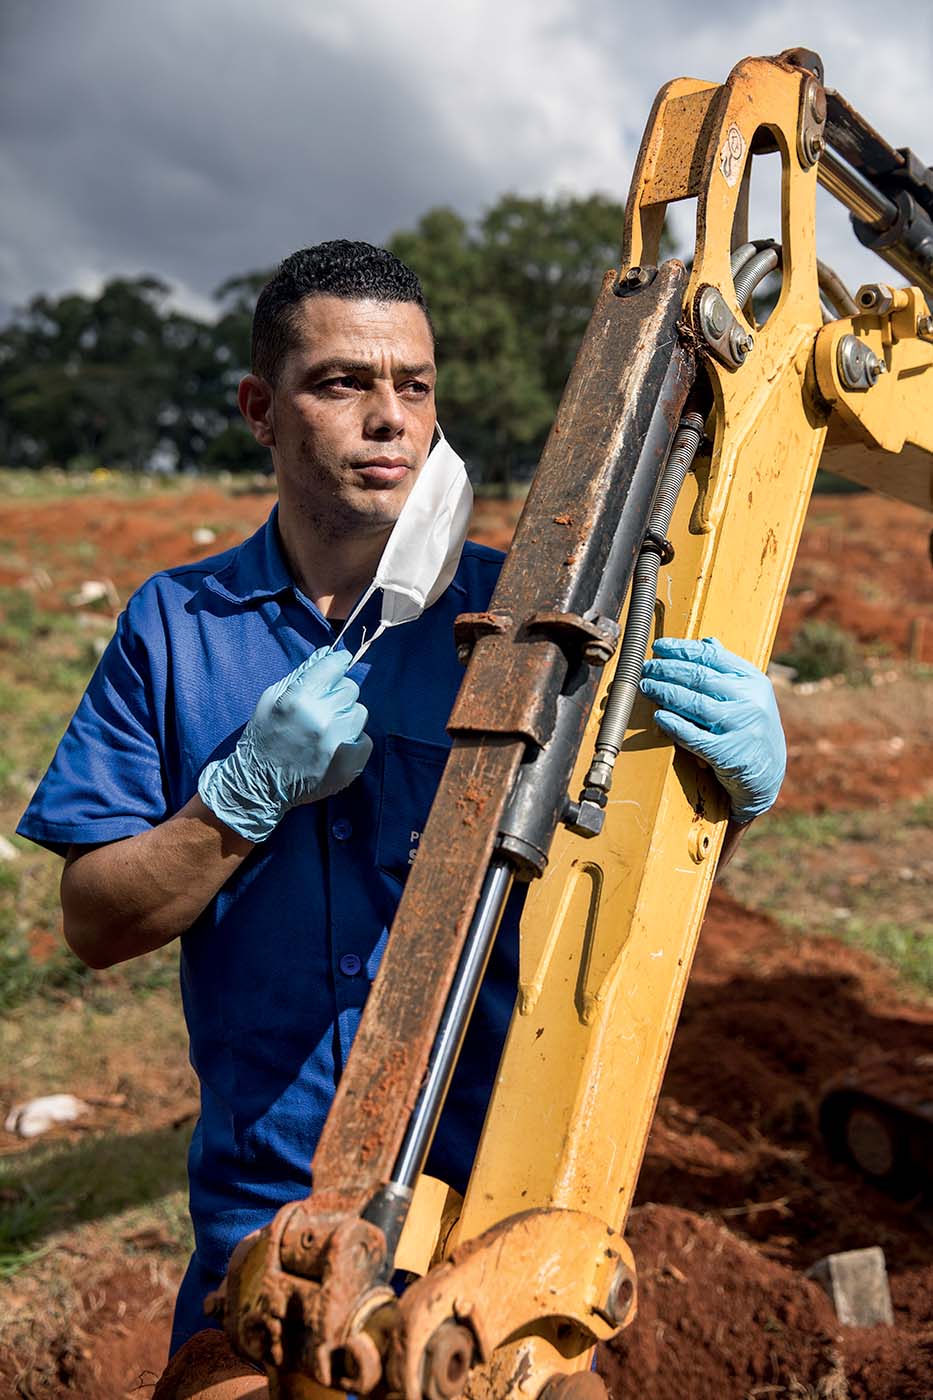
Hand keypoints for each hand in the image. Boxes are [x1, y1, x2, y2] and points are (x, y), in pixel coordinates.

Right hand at [199, 648, 371, 841]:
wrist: (259, 784)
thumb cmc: (263, 737)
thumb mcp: (270, 699)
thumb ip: (301, 675)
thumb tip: (328, 653)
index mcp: (298, 699)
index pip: (334, 667)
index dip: (338, 662)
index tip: (340, 662)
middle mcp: (320, 719)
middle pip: (350, 688)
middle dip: (338, 693)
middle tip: (325, 705)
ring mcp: (336, 743)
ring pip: (360, 712)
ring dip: (346, 716)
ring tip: (328, 728)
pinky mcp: (348, 764)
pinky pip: (365, 738)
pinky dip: (354, 740)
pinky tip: (336, 745)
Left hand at [639, 636, 785, 823]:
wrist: (767, 775)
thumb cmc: (750, 728)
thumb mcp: (749, 695)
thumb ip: (728, 670)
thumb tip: (706, 641)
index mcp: (754, 681)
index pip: (712, 656)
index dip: (681, 649)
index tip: (659, 647)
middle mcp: (750, 701)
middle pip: (699, 677)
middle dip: (667, 669)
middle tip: (647, 667)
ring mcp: (740, 727)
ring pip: (694, 703)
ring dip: (665, 692)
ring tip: (646, 686)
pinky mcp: (727, 754)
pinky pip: (693, 736)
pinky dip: (673, 724)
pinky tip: (658, 715)